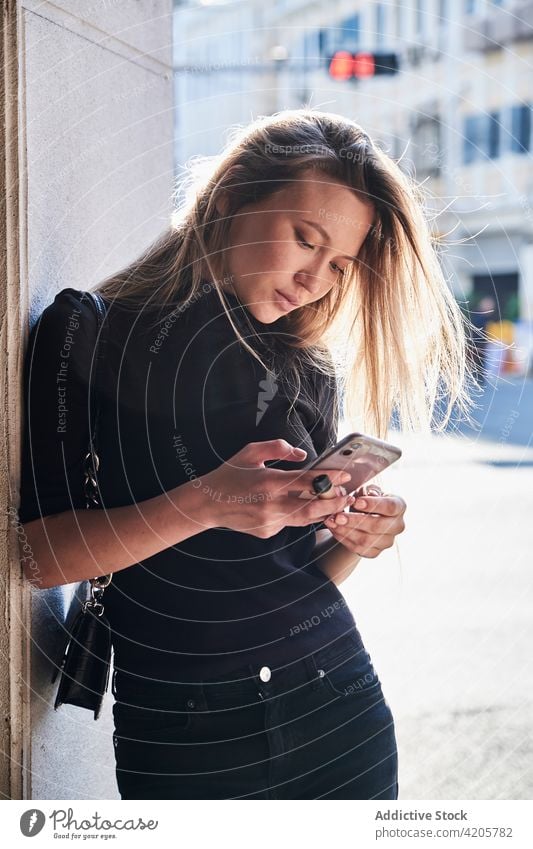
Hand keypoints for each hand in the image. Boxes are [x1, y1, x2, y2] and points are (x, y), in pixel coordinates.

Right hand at [198, 439, 354, 538]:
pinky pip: (289, 523)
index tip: (345, 475)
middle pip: (313, 507)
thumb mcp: (251, 452)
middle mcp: (271, 504)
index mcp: (269, 481)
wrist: (208, 504)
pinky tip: (303, 508)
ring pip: (305, 519)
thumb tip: (303, 455)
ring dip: (323, 512)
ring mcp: (269, 521)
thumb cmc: (230, 475)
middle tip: (347, 496)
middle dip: (334, 502)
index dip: (329, 478)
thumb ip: (279, 448)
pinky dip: (298, 515)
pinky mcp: (267, 532)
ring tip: (335, 504)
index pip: (307, 481)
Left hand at [323, 483, 405, 557]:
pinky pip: (358, 549)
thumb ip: (366, 491)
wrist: (363, 516)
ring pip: (366, 540)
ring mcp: (387, 541)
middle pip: (377, 526)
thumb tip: (366, 495)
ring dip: (346, 531)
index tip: (356, 502)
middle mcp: (397, 526)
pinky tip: (334, 530)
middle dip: (355, 521)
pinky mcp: (375, 552)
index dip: (373, 505)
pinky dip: (344, 539)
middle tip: (338, 516)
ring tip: (332, 522)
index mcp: (399, 506)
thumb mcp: (367, 491)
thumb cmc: (366, 499)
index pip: (390, 507)